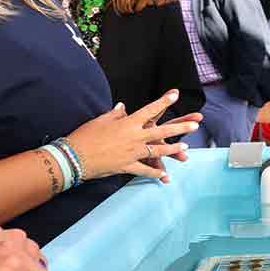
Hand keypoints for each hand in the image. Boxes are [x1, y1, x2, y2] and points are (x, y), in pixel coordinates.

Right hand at [67, 90, 200, 182]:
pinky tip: (165, 175)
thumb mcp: (100, 121)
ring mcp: (132, 153)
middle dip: (180, 128)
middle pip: (162, 131)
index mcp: (127, 123)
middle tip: (196, 125)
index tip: (176, 94)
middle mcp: (133, 137)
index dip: (163, 101)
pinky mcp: (127, 166)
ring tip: (186, 148)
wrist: (73, 157)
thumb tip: (122, 107)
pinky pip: (145, 170)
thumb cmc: (84, 136)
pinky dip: (155, 173)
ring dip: (173, 150)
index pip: (149, 110)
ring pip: (158, 151)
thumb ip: (115, 114)